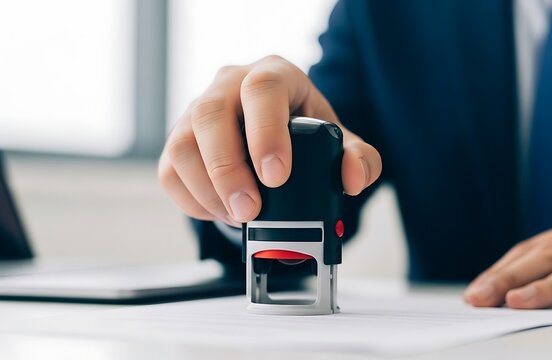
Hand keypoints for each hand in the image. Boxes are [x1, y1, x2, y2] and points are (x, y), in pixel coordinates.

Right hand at [159, 55, 381, 224]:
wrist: (272, 135)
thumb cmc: (305, 133)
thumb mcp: (338, 141)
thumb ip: (359, 158)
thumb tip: (353, 178)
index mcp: (273, 75)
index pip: (263, 89)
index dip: (266, 131)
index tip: (277, 176)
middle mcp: (229, 85)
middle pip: (211, 114)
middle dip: (228, 169)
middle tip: (251, 210)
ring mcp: (197, 110)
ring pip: (183, 144)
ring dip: (208, 189)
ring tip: (239, 217)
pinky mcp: (178, 141)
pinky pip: (170, 170)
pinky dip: (192, 201)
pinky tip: (220, 212)